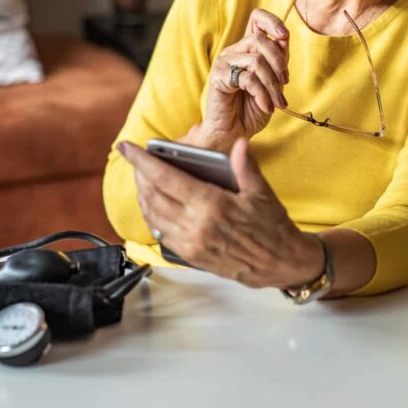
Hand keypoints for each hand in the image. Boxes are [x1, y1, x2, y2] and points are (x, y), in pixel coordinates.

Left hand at [118, 137, 323, 288]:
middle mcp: (196, 225)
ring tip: (143, 181)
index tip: (127, 148)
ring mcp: (191, 243)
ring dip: (143, 196)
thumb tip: (238, 144)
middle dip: (139, 176)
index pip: (165, 178)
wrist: (280, 263)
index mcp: (211, 205)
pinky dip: (153, 217)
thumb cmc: (272, 227)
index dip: (142, 161)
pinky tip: (156, 207)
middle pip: (152, 196)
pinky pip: (162, 234)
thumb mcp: (261, 192)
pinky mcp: (191, 256)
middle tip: (136, 161)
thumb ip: (245, 166)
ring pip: (153, 216)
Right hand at [200, 9, 289, 147]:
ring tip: (277, 102)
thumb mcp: (272, 83)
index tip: (284, 36)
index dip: (272, 21)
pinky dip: (262, 94)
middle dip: (279, 63)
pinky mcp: (218, 77)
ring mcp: (224, 62)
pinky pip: (248, 78)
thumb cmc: (251, 109)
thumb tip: (284, 39)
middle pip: (260, 40)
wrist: (233, 133)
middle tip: (284, 84)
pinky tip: (266, 106)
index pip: (257, 18)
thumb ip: (278, 62)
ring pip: (256, 60)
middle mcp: (234, 51)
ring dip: (272, 85)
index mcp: (247, 49)